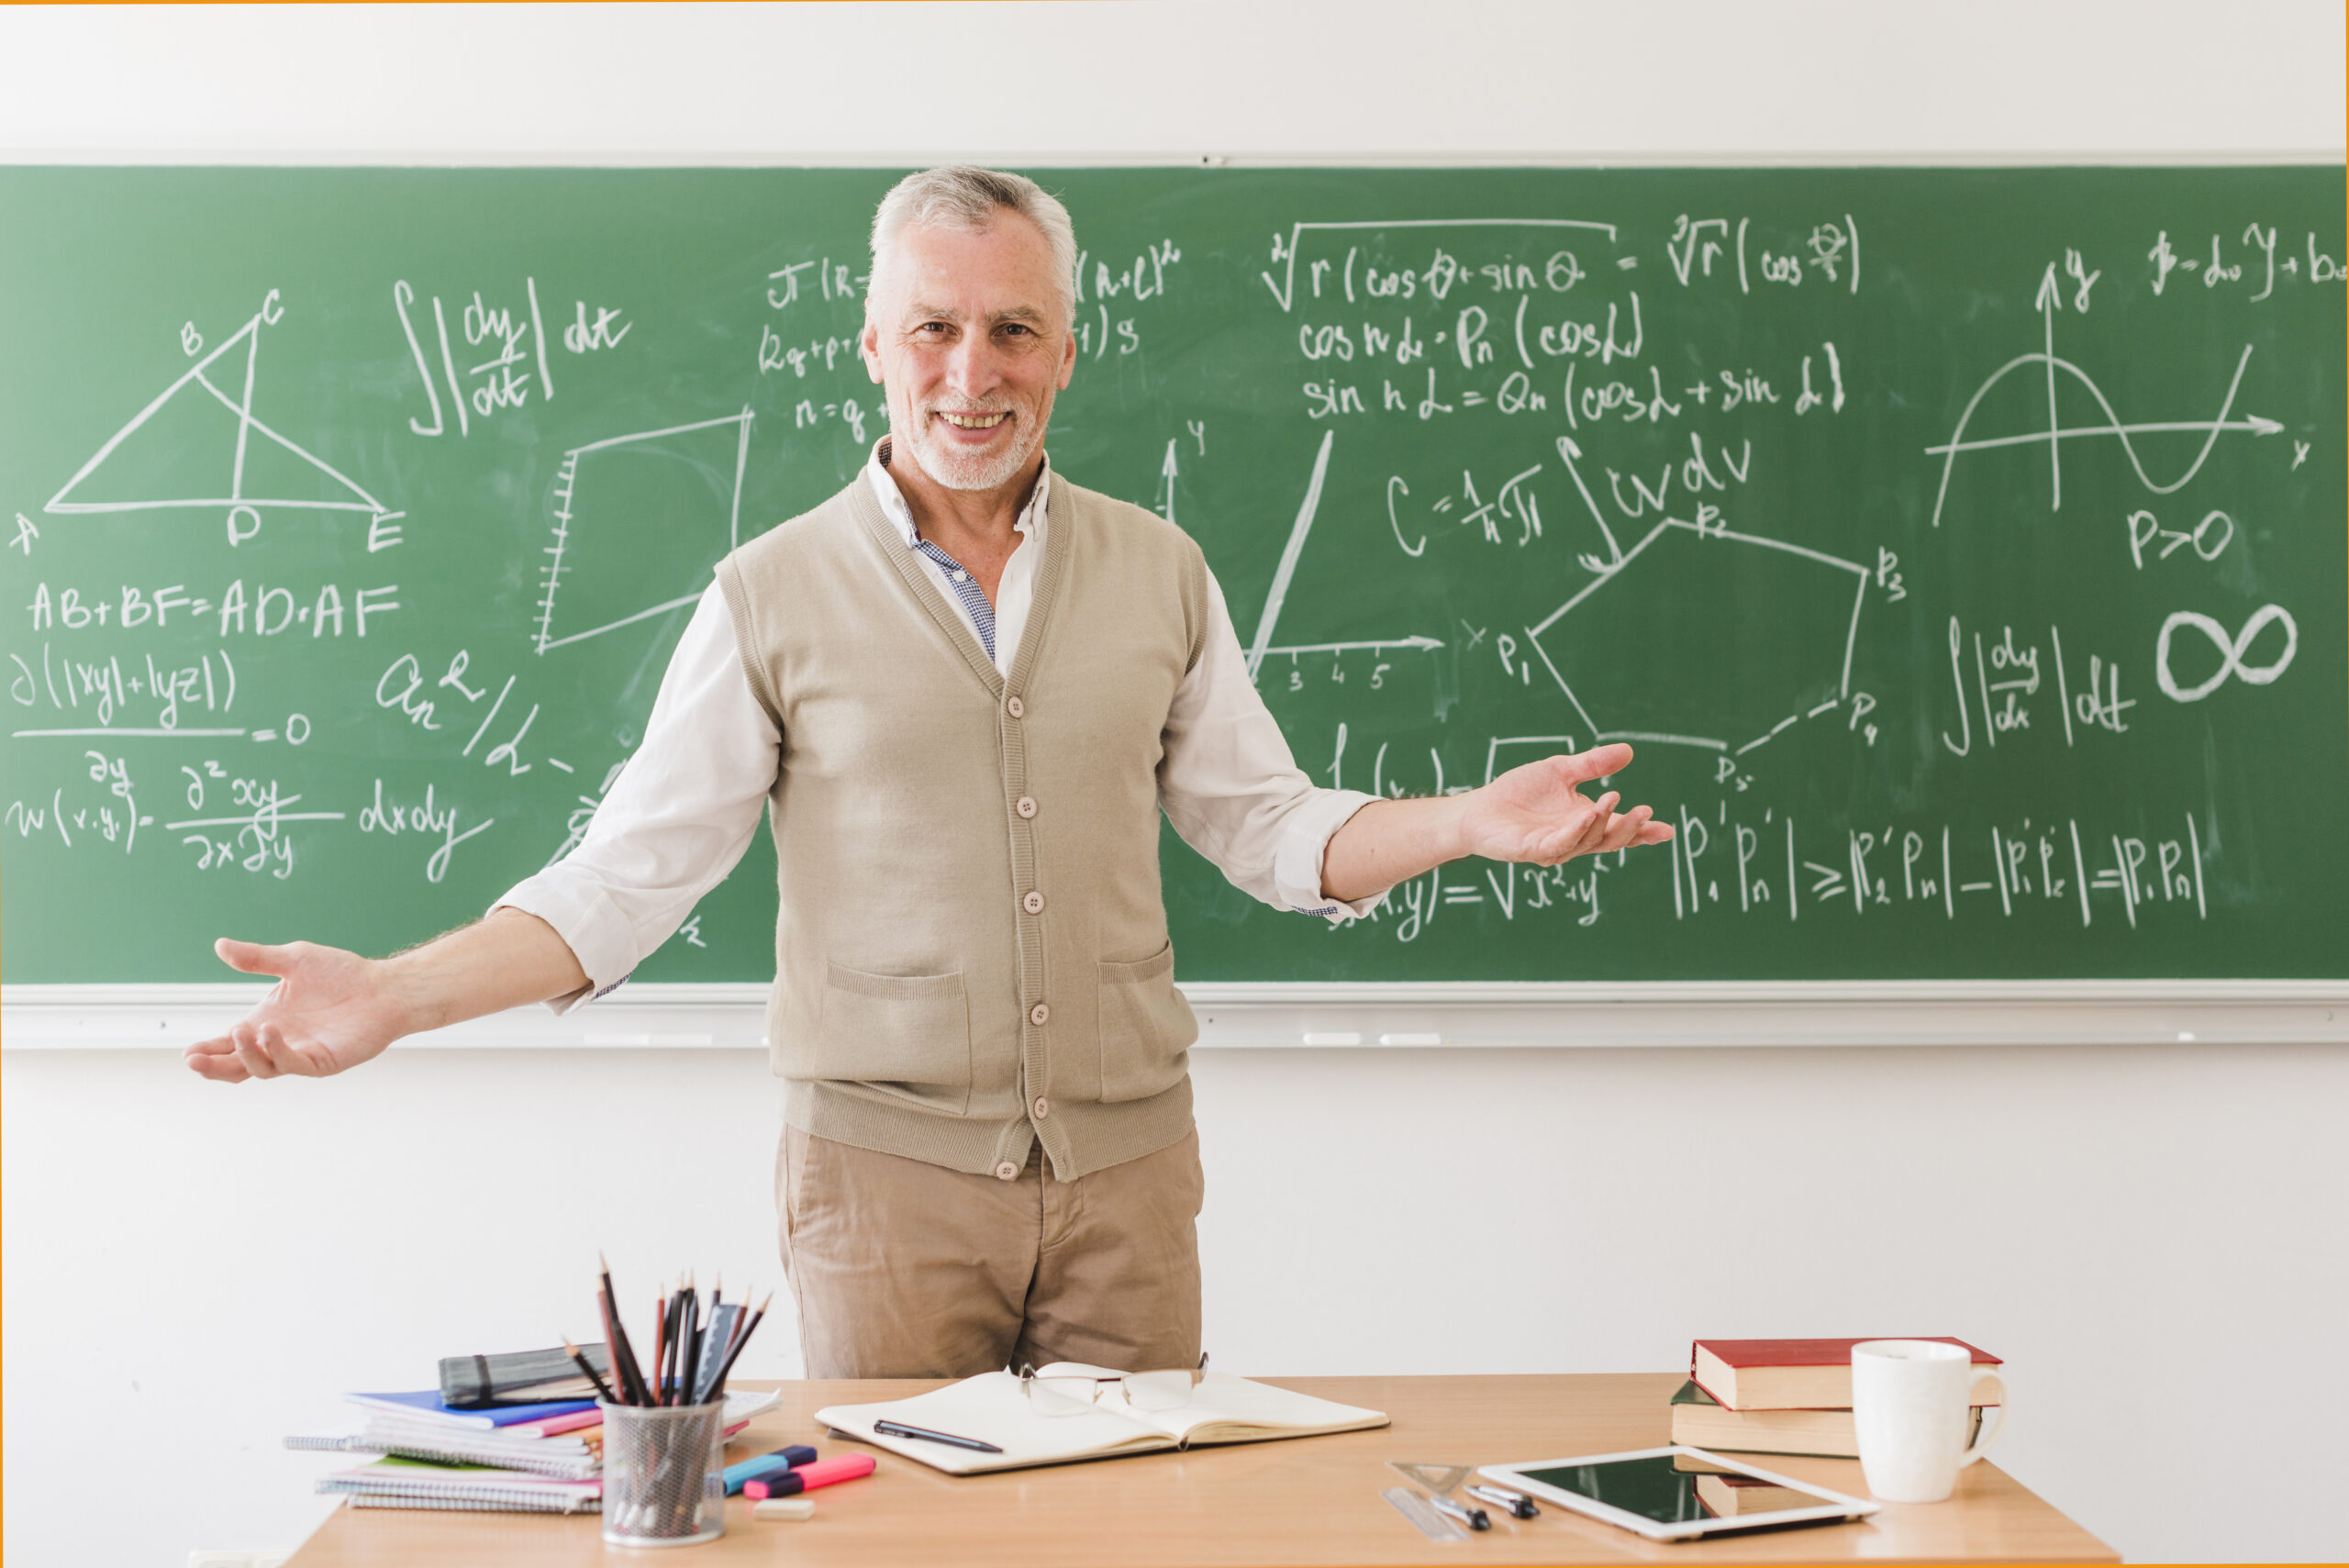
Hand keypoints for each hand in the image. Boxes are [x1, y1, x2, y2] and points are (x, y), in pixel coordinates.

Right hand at [184, 938, 408, 1081]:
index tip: (187, 1053)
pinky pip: (291, 1063)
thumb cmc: (342, 973)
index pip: (228, 1042)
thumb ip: (256, 957)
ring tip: (240, 1032)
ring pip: (260, 1068)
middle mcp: (277, 1042)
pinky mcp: (321, 1061)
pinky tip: (267, 1033)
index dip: (207, 1050)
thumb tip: (219, 945)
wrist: (384, 986)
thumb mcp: (292, 960)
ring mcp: (298, 1054)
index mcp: (265, 1022)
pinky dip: (275, 1051)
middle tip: (193, 1059)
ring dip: (244, 1054)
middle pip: (237, 1065)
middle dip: (213, 1065)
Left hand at [1454, 743, 1673, 866]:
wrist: (1478, 808)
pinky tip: (1587, 815)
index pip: (1618, 830)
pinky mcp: (1531, 850)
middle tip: (1644, 811)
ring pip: (1587, 841)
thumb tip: (1629, 751)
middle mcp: (1573, 839)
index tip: (1667, 829)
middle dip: (1629, 828)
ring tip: (1613, 799)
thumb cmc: (1518, 793)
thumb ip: (1593, 764)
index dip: (1642, 832)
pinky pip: (1558, 844)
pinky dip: (1576, 831)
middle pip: (1609, 840)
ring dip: (1603, 822)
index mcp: (1584, 822)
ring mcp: (1553, 848)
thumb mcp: (1561, 770)